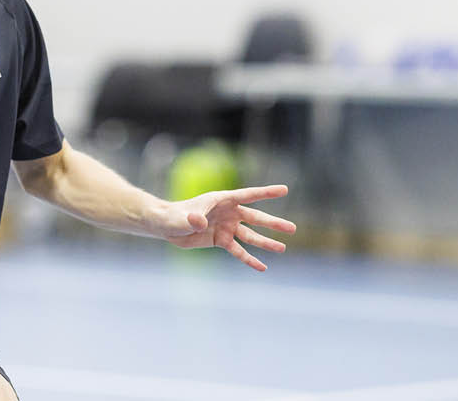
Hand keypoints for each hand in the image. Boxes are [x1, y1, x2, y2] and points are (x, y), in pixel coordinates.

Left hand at [157, 185, 296, 270]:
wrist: (165, 226)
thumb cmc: (173, 216)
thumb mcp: (183, 218)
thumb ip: (193, 219)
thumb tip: (200, 221)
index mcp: (221, 200)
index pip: (248, 195)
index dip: (266, 192)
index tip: (284, 189)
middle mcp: (228, 213)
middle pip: (255, 217)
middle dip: (273, 223)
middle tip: (292, 228)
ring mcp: (226, 227)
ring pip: (250, 235)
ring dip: (265, 242)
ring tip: (282, 248)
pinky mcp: (221, 240)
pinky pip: (238, 250)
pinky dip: (249, 259)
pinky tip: (262, 267)